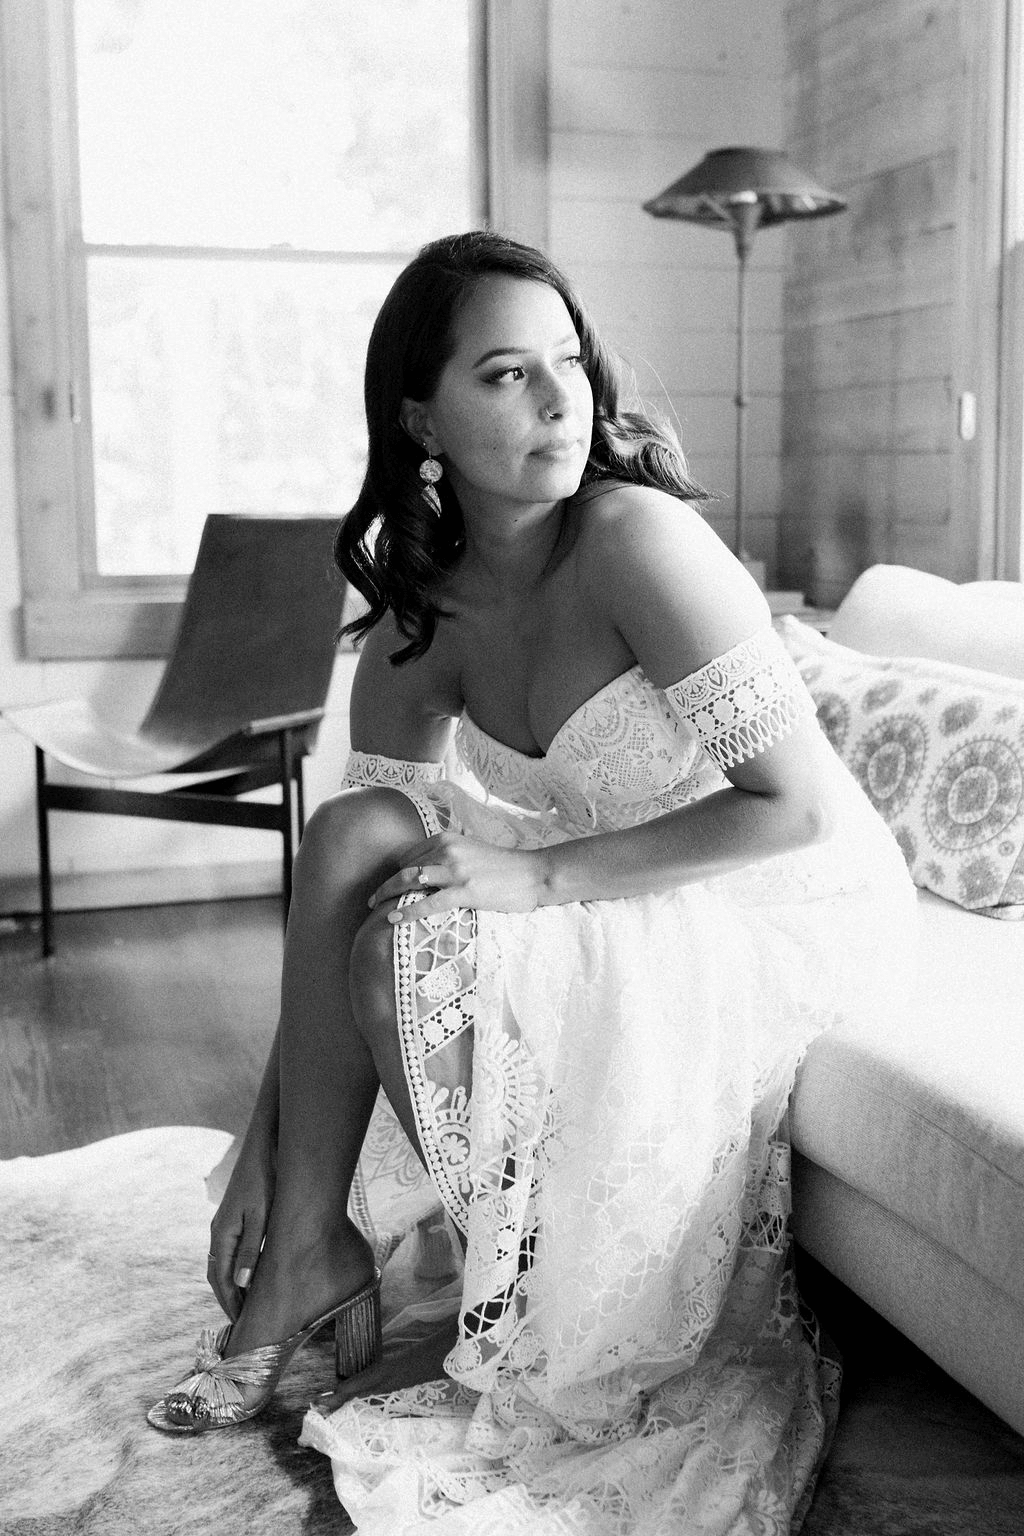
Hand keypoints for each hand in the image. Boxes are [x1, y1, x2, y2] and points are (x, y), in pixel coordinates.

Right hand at [207, 1122, 276, 1320]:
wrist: (266, 1146)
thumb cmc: (266, 1179)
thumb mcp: (262, 1216)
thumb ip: (251, 1250)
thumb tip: (241, 1285)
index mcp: (222, 1234)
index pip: (220, 1279)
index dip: (230, 1303)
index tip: (241, 1325)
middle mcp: (219, 1230)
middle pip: (217, 1274)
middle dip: (228, 1298)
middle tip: (244, 1321)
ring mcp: (226, 1222)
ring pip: (224, 1262)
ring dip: (233, 1284)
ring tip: (248, 1304)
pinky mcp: (237, 1215)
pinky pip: (232, 1250)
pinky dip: (238, 1268)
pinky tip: (253, 1273)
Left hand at [369, 832, 544, 924]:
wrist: (533, 874)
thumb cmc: (504, 867)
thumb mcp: (472, 851)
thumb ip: (450, 856)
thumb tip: (427, 870)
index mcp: (448, 839)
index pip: (410, 854)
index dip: (396, 871)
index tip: (387, 885)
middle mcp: (448, 850)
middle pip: (405, 867)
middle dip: (385, 884)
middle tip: (372, 898)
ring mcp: (456, 870)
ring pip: (410, 881)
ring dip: (388, 895)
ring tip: (375, 908)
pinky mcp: (464, 891)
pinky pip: (428, 902)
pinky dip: (407, 911)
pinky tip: (393, 919)